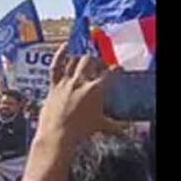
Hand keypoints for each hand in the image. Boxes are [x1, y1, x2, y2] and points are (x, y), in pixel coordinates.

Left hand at [24, 43, 122, 180]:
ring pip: (74, 61)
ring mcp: (66, 82)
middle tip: (99, 67)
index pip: (111, 73)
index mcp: (95, 90)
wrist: (58, 134)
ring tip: (85, 62)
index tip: (118, 69)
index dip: (116, 70)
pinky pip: (55, 66)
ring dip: (81, 59)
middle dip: (97, 62)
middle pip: (91, 62)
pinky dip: (59, 54)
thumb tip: (126, 130)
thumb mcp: (100, 125)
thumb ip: (115, 126)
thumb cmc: (80, 131)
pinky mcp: (54, 85)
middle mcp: (81, 82)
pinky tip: (65, 46)